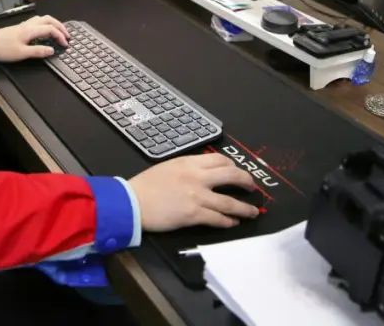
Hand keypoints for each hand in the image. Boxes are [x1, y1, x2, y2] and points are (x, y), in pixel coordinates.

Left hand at [0, 16, 69, 61]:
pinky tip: (43, 32)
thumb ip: (38, 51)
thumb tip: (51, 50)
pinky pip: (36, 22)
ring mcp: (23, 25)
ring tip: (58, 31)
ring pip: (42, 19)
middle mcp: (28, 25)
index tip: (65, 44)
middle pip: (48, 20)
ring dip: (52, 24)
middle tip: (67, 34)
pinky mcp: (18, 28)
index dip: (60, 36)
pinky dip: (44, 25)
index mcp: (30, 30)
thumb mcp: (22, 53)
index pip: (51, 29)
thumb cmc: (2, 49)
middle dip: (60, 26)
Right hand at [128, 153, 259, 230]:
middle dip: (246, 182)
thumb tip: (201, 174)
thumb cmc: (145, 185)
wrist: (131, 201)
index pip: (220, 160)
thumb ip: (186, 169)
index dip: (233, 166)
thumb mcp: (167, 167)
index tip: (237, 172)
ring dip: (244, 208)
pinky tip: (233, 223)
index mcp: (189, 162)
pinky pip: (218, 218)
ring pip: (230, 202)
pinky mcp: (193, 214)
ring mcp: (197, 196)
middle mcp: (197, 177)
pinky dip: (228, 221)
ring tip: (252, 212)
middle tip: (252, 188)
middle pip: (232, 176)